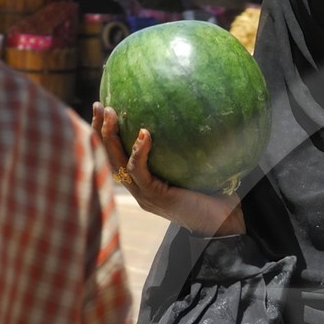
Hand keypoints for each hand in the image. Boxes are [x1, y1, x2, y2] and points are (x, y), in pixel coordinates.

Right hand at [93, 102, 245, 237]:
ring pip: (117, 163)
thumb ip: (181, 146)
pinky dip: (139, 152)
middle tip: (98, 105)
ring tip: (111, 113)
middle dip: (99, 130)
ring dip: (111, 137)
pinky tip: (144, 134)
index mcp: (142, 182)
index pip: (115, 156)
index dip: (104, 133)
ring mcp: (144, 194)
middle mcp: (138, 189)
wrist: (225, 218)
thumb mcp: (191, 164)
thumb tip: (183, 110)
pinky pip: (140, 171)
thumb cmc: (213, 190)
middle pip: (108, 158)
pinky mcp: (155, 197)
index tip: (102, 107)